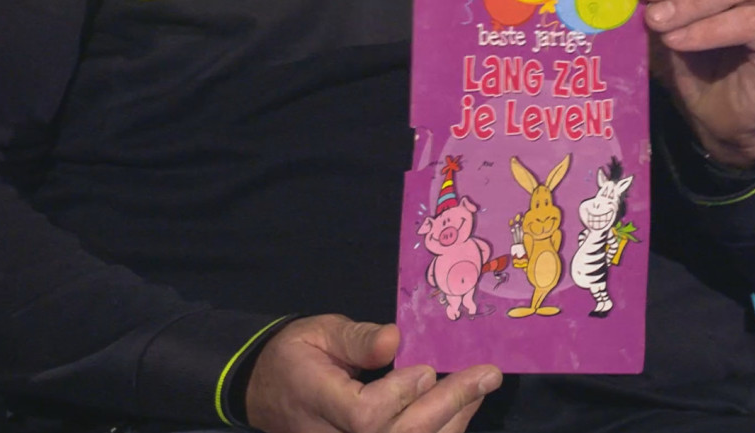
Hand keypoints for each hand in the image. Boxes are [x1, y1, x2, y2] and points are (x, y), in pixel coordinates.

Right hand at [245, 314, 502, 432]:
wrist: (268, 394)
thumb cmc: (296, 356)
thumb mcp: (317, 332)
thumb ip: (354, 337)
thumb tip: (394, 339)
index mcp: (318, 400)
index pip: (365, 416)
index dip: (400, 396)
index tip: (427, 369)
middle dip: (449, 405)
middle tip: (487, 375)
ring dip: (453, 420)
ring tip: (481, 386)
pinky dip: (442, 431)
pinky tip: (462, 408)